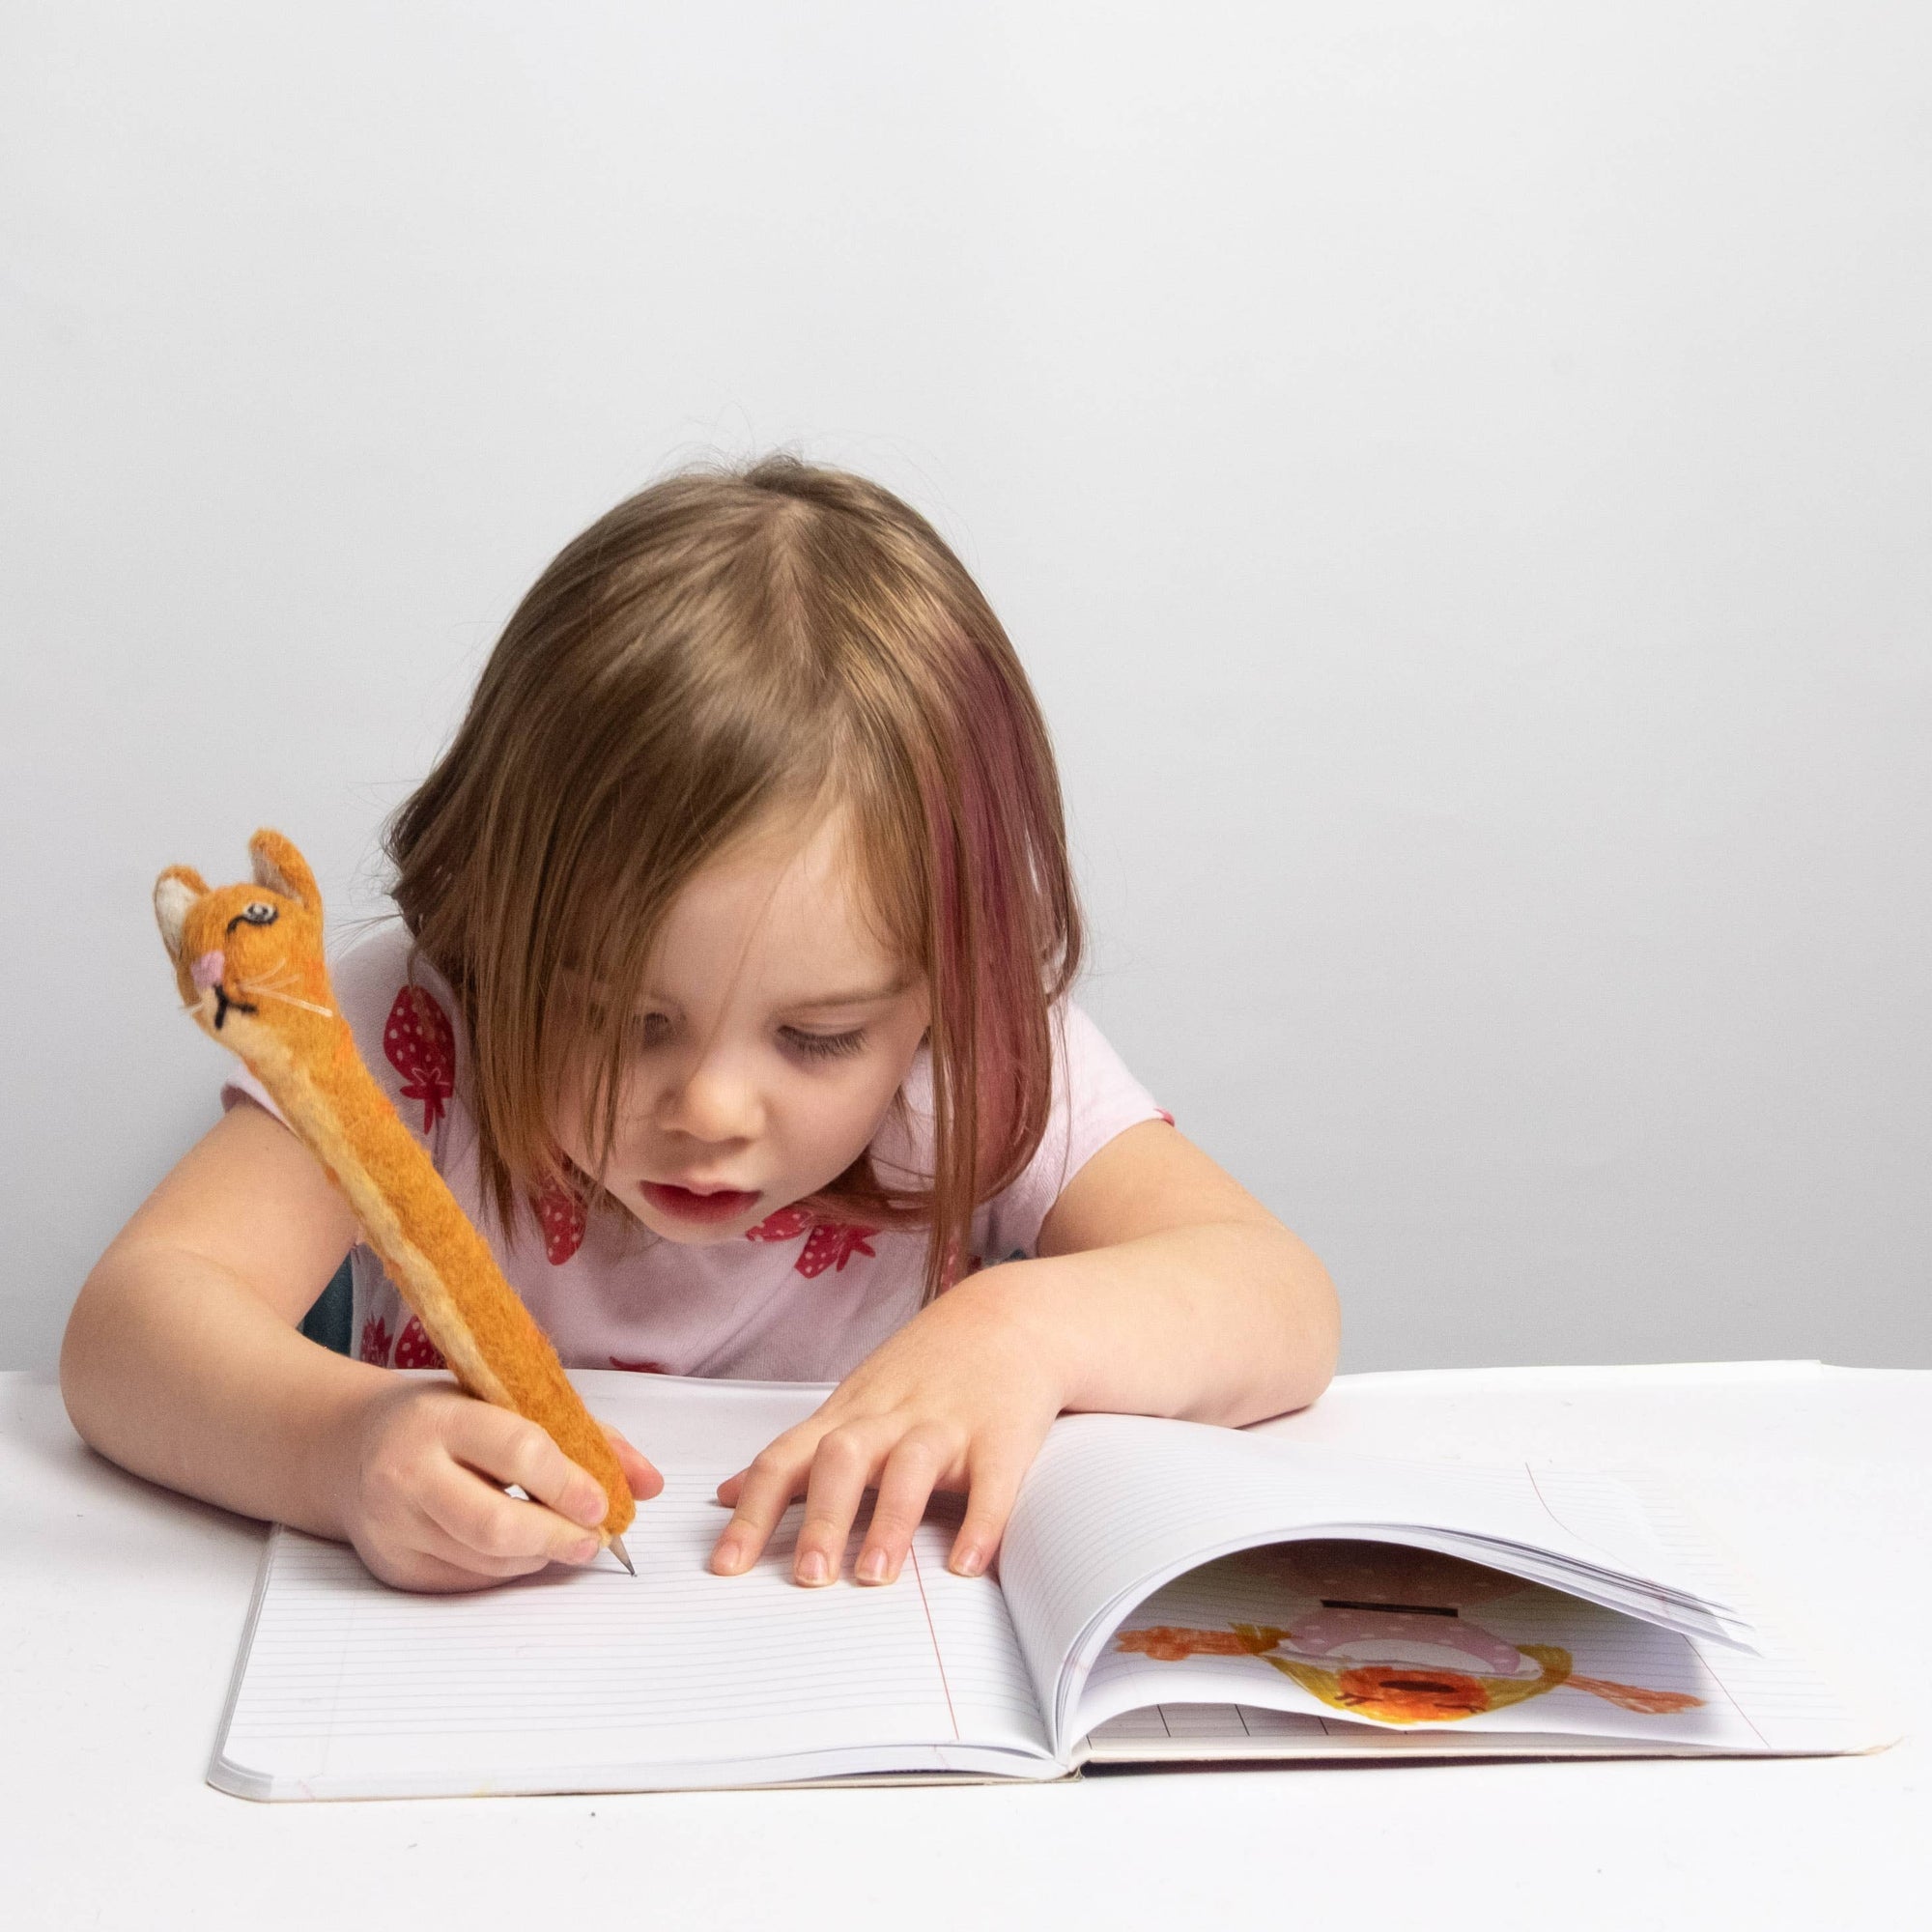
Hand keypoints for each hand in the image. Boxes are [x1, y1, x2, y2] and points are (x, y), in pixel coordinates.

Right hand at [332, 1378, 663, 1591]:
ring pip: (488, 1561)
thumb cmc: (445, 1418)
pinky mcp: (393, 1568)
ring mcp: (394, 1526)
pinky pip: (468, 1581)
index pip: (519, 1451)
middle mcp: (407, 1473)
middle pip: (498, 1525)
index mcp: (441, 1418)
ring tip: (564, 1540)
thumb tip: (651, 1484)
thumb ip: (584, 1435)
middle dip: (560, 1538)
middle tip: (594, 1540)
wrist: (349, 1447)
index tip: (601, 1502)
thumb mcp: (505, 1401)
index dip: (569, 1484)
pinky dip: (507, 1570)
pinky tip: (520, 1549)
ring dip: (540, 1557)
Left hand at [708, 1271, 1063, 1586]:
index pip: (785, 1460)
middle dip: (823, 1518)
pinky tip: (968, 1564)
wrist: (1008, 1315)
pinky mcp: (1002, 1435)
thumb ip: (795, 1454)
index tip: (725, 1567)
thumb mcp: (850, 1403)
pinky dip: (981, 1522)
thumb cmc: (923, 1370)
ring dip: (890, 1520)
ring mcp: (947, 1424)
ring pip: (910, 1466)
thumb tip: (726, 1496)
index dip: (752, 1512)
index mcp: (847, 1416)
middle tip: (808, 1579)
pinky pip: (991, 1481)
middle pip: (843, 1459)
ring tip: (875, 1576)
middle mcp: (890, 1417)